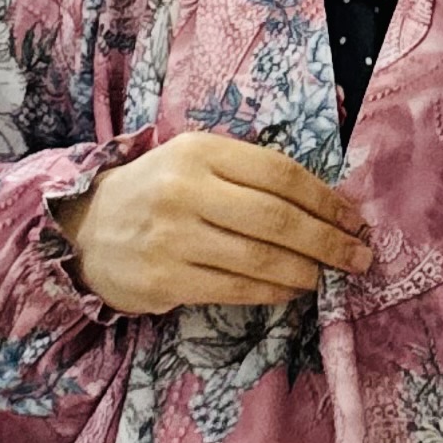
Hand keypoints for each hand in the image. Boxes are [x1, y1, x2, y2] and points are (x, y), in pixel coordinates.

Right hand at [54, 132, 370, 314]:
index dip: (326, 199)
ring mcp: (173, 237)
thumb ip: (249, 174)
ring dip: (306, 271)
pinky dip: (274, 292)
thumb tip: (327, 204)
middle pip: (276, 218)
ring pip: (260, 258)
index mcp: (199, 151)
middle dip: (328, 241)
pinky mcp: (165, 280)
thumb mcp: (194, 161)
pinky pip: (236, 289)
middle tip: (358, 256)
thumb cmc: (155, 192)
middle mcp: (185, 190)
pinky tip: (292, 290)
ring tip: (330, 276)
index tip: (354, 219)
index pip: (280, 174)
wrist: (83, 228)